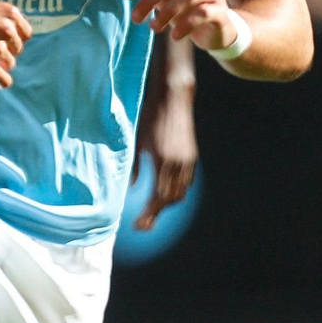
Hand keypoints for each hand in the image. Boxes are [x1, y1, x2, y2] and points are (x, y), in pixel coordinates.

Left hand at [133, 91, 197, 229]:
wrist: (173, 97)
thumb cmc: (150, 115)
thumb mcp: (137, 139)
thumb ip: (134, 165)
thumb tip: (129, 187)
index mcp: (162, 160)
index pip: (157, 197)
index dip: (149, 214)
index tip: (138, 225)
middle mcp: (178, 163)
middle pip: (170, 199)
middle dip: (157, 214)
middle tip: (143, 224)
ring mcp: (188, 160)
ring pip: (180, 193)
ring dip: (167, 204)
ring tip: (152, 211)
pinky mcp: (192, 156)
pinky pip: (186, 182)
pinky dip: (176, 192)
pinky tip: (165, 194)